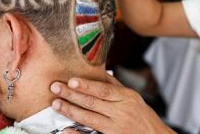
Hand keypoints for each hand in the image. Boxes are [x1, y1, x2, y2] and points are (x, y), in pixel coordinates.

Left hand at [50, 74, 175, 133]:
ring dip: (71, 111)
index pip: (103, 90)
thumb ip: (116, 87)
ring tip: (56, 103)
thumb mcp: (134, 98)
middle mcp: (121, 112)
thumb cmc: (144, 117)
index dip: (87, 85)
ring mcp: (116, 129)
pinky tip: (66, 129)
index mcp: (127, 98)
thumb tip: (102, 73)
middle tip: (56, 87)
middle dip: (72, 94)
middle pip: (93, 102)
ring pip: (89, 118)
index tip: (71, 80)